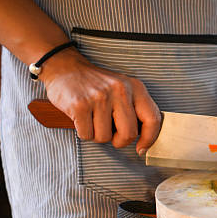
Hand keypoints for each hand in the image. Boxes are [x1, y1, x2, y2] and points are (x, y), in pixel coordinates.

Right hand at [39, 48, 160, 154]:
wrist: (64, 68)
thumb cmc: (97, 85)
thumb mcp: (123, 89)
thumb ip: (136, 109)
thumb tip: (146, 139)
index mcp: (135, 87)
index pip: (152, 119)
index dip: (149, 139)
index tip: (141, 149)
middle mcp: (119, 90)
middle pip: (129, 134)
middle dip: (119, 141)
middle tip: (112, 134)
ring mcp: (99, 97)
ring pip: (105, 137)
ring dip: (97, 135)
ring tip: (93, 119)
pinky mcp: (80, 105)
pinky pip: (87, 135)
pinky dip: (83, 132)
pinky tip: (81, 118)